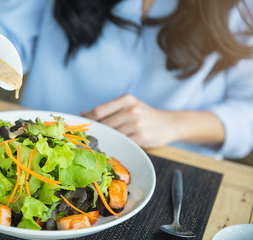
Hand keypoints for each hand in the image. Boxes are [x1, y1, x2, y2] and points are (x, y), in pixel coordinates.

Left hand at [81, 95, 224, 148]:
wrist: (170, 124)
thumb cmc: (146, 115)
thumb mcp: (129, 106)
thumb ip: (107, 109)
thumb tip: (83, 113)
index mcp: (127, 100)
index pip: (100, 110)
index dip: (89, 120)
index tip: (83, 126)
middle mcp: (132, 110)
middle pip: (104, 124)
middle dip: (96, 132)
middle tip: (88, 138)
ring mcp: (137, 124)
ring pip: (112, 134)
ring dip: (104, 140)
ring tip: (99, 143)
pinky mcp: (141, 137)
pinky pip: (122, 142)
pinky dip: (115, 145)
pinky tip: (112, 146)